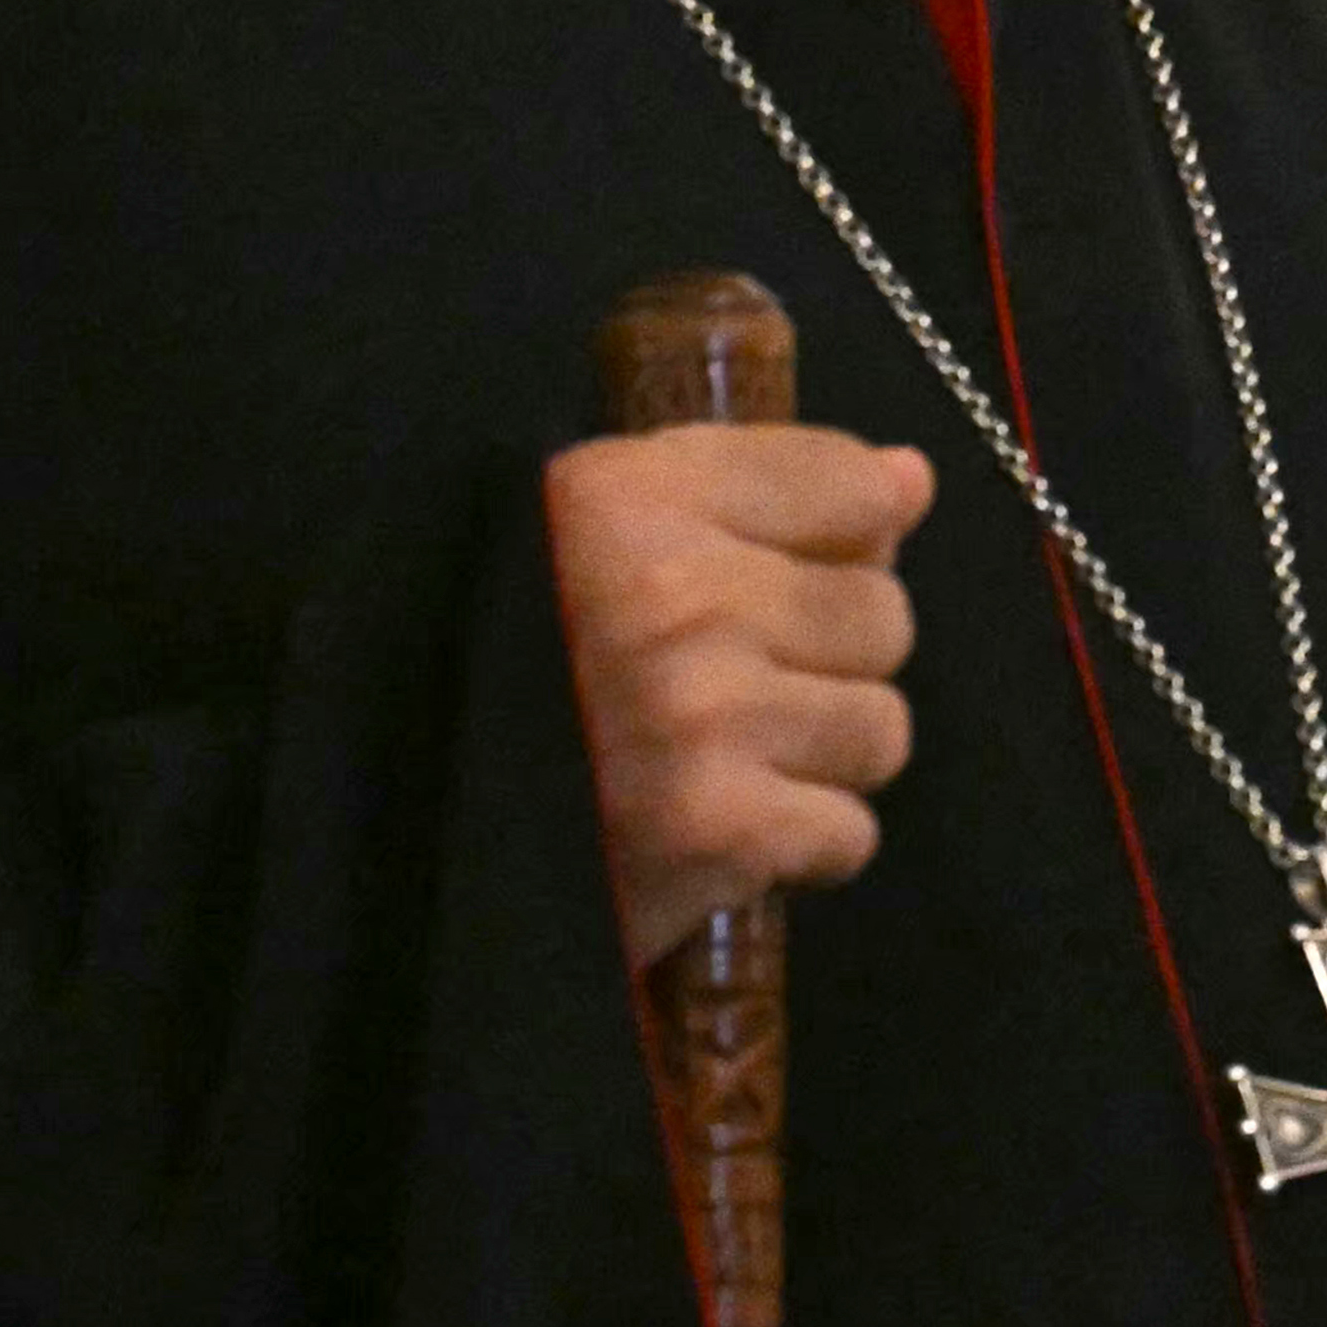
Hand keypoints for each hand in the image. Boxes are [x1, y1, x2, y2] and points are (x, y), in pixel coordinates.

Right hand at [551, 424, 934, 967]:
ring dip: (818, 758)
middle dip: (825, 660)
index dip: (840, 540)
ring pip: (880, 727)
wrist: (418, 834)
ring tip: (725, 762)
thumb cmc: (522, 669)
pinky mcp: (718, 830)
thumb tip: (908, 480)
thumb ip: (764, 488)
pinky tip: (725, 830)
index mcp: (629, 498)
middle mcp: (673, 595)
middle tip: (728, 690)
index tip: (777, 575)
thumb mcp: (604, 537)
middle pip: (882, 615)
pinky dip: (799, 846)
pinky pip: (849, 831)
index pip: (851, 487)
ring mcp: (701, 715)